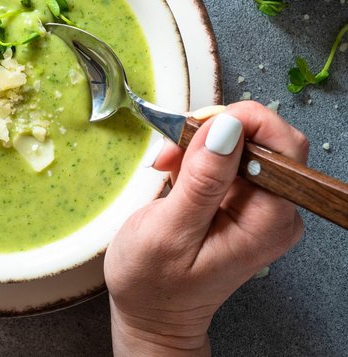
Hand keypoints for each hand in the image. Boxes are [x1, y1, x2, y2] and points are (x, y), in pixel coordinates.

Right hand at [104, 101, 305, 355]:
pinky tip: (172, 172)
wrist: (152, 314)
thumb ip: (201, 181)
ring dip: (199, 143)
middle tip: (172, 147)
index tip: (197, 126)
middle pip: (264, 139)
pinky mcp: (241, 203)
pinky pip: (227, 160)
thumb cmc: (154, 284)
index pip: (283, 145)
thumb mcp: (169, 231)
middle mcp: (274, 211)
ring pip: (242, 144)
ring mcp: (258, 207)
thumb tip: (226, 128)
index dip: (243, 122)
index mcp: (267, 221)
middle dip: (215, 130)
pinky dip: (196, 156)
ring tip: (165, 165)